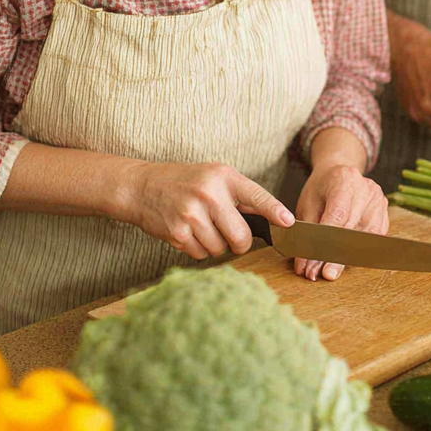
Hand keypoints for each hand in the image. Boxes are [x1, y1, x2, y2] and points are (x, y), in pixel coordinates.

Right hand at [127, 161, 293, 260]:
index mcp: (223, 176)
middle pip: (241, 236)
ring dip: (216, 245)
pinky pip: (201, 254)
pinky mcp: (178, 232)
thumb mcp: (213, 177)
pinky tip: (188, 231)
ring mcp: (192, 214)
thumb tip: (270, 217)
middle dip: (240, 243)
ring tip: (202, 226)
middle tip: (232, 236)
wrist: (142, 187)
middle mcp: (209, 194)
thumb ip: (239, 195)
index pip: (256, 195)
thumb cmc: (183, 182)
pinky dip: (198, 249)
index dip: (274, 211)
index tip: (288, 223)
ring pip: (220, 249)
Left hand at [294, 163, 388, 281]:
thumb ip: (307, 232)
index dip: (326, 242)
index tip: (314, 264)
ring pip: (366, 237)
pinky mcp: (385, 213)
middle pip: (352, 229)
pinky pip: (375, 238)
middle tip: (321, 274)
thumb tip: (304, 265)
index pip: (337, 215)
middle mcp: (366, 189)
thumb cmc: (321, 188)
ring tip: (330, 271)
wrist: (339, 173)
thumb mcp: (308, 204)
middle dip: (335, 256)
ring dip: (348, 258)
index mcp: (344, 180)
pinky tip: (346, 260)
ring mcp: (379, 200)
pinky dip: (360, 251)